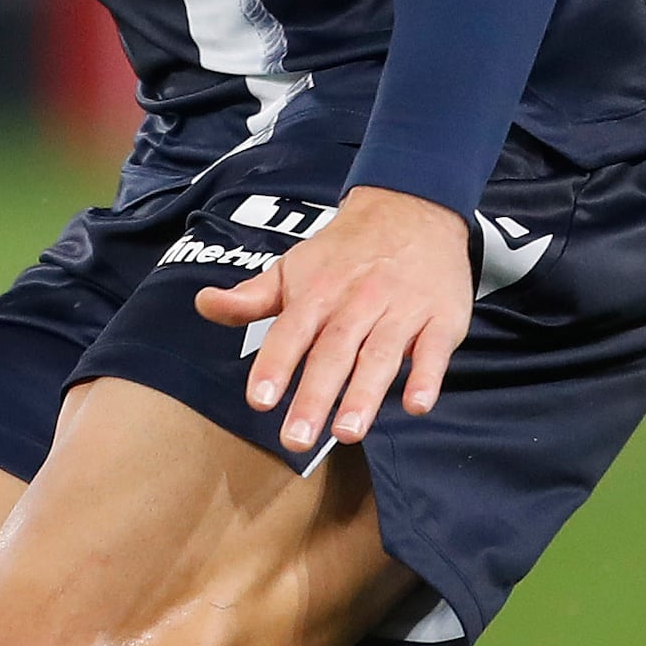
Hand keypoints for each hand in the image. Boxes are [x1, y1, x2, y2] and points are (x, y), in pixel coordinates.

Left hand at [193, 185, 476, 452]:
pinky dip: (428, 376)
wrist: (411, 206)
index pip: (291, 332)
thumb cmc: (344, 250)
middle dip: (314, 397)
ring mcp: (402, 310)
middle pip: (334, 352)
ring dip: (364, 395)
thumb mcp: (293, 267)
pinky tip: (417, 405)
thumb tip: (204, 305)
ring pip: (381, 355)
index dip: (275, 365)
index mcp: (318, 293)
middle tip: (297, 440)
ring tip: (347, 432)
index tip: (259, 400)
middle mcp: (358, 302)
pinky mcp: (441, 318)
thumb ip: (251, 297)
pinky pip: (435, 349)